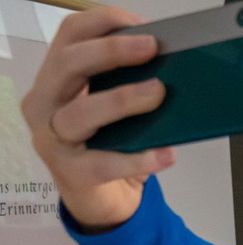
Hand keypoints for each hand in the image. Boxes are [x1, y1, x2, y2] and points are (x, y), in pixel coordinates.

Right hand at [19, 7, 175, 228]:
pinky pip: (104, 163)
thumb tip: (174, 64)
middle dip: (111, 51)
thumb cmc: (110, 144)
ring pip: (82, 112)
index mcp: (56, 78)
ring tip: (158, 93)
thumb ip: (129, 83)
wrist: (101, 200)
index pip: (69, 35)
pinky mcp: (70, 173)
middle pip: (68, 65)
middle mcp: (45, 103)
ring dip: (123, 99)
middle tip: (152, 48)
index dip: (103, 23)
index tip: (142, 25)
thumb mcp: (117, 108)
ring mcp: (52, 139)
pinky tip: (165, 154)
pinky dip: (138, 158)